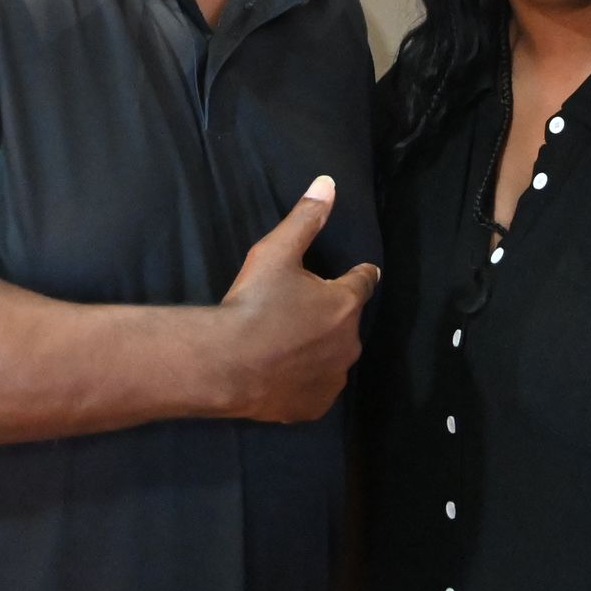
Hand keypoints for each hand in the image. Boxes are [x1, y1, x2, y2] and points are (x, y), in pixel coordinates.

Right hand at [215, 176, 380, 423]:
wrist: (225, 363)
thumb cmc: (253, 303)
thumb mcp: (276, 252)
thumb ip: (305, 218)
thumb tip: (328, 184)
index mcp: (345, 303)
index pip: (364, 281)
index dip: (358, 275)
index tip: (359, 272)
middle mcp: (350, 342)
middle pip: (346, 322)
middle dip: (330, 315)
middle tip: (299, 311)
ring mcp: (334, 378)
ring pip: (333, 357)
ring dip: (320, 349)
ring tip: (289, 344)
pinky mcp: (315, 407)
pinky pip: (317, 388)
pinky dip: (306, 380)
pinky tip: (283, 373)